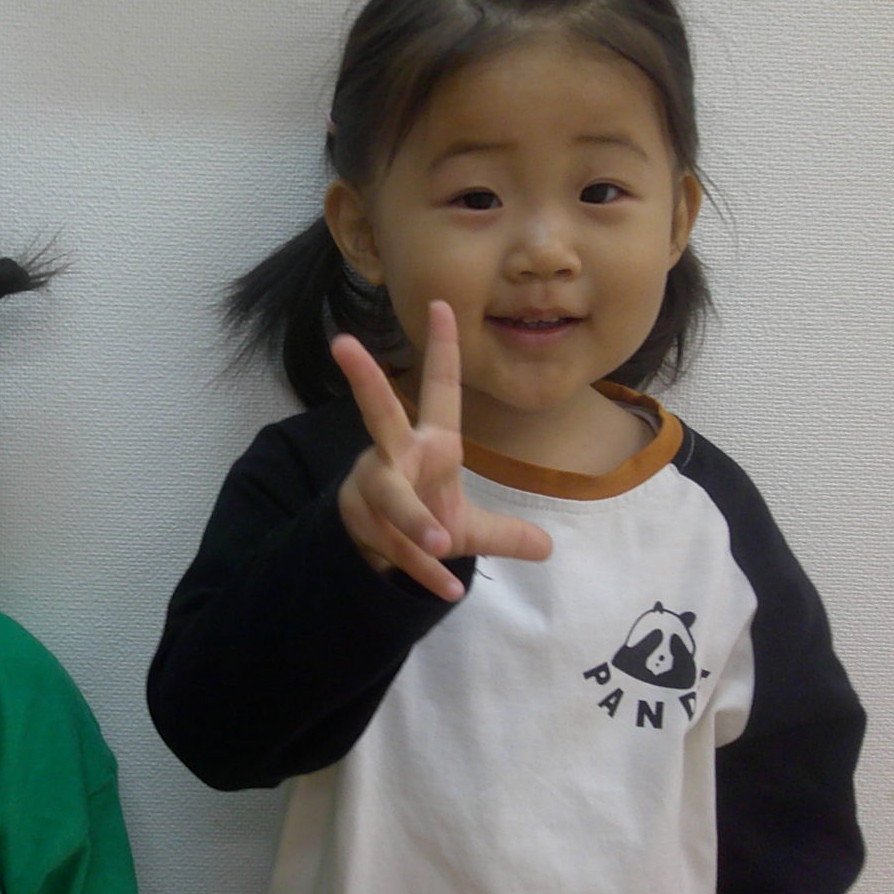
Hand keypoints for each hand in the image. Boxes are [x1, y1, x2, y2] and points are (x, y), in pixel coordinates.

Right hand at [332, 300, 552, 601]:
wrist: (379, 561)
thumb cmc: (424, 525)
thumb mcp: (469, 530)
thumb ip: (506, 535)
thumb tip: (549, 548)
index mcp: (429, 445)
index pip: (438, 391)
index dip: (442, 350)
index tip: (444, 303)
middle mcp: (394, 456)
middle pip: (378, 413)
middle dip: (364, 380)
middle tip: (344, 343)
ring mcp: (372, 486)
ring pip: (391, 496)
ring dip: (414, 521)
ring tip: (438, 543)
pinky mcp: (360, 519)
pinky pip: (395, 543)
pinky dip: (423, 568)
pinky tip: (448, 589)